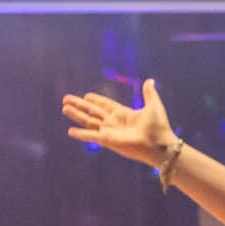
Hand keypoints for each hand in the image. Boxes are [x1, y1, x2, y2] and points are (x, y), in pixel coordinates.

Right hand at [61, 78, 177, 166]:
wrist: (160, 145)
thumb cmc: (159, 127)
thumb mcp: (153, 106)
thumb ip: (149, 93)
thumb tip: (150, 80)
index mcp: (124, 114)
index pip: (106, 105)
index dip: (96, 100)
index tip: (86, 96)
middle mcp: (115, 123)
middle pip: (93, 111)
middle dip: (80, 105)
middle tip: (66, 99)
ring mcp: (110, 132)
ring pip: (88, 121)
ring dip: (76, 115)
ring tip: (64, 108)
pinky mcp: (108, 141)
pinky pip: (91, 136)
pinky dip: (81, 134)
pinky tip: (70, 131)